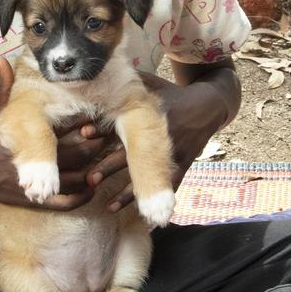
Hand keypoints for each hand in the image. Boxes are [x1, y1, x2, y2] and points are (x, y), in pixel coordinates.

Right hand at [0, 57, 105, 210]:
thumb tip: (1, 58)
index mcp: (25, 139)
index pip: (59, 129)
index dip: (79, 121)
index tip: (92, 113)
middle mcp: (33, 163)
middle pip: (74, 155)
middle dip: (92, 145)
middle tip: (106, 134)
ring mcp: (36, 185)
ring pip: (74, 179)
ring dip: (92, 170)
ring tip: (106, 158)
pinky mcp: (35, 201)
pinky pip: (64, 203)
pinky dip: (82, 196)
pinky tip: (92, 186)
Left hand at [86, 71, 227, 211]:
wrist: (207, 106)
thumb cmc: (169, 93)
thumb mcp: (149, 82)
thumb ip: (125, 81)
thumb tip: (92, 72)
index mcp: (152, 113)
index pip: (122, 122)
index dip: (102, 129)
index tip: (83, 134)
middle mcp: (162, 135)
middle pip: (131, 154)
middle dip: (109, 168)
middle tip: (88, 179)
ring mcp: (174, 153)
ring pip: (148, 176)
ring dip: (128, 193)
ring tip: (108, 206)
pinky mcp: (183, 166)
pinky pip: (167, 187)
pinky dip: (154, 201)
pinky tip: (142, 218)